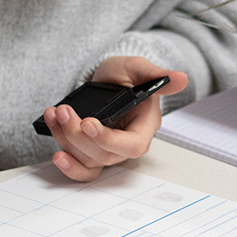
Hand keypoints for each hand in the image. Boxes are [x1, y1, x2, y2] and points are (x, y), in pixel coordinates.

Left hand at [43, 54, 188, 182]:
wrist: (107, 79)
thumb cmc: (125, 76)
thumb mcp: (137, 68)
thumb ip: (155, 73)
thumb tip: (180, 78)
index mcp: (144, 127)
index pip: (132, 145)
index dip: (108, 140)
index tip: (88, 123)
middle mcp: (126, 144)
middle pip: (103, 155)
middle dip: (78, 135)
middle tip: (65, 112)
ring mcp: (107, 152)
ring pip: (87, 160)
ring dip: (66, 140)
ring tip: (56, 114)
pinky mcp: (90, 154)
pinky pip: (81, 169)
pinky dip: (67, 163)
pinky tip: (56, 152)